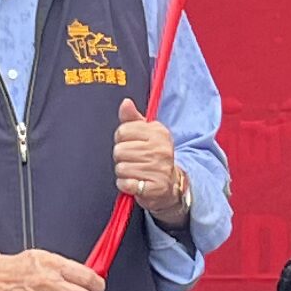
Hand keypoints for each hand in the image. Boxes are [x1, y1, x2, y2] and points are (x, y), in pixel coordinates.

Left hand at [115, 101, 189, 226]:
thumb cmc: (154, 156)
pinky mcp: (155, 187)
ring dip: (123, 173)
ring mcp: (159, 169)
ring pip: (121, 168)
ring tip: (135, 172)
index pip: (123, 131)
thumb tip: (125, 103)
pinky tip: (134, 183)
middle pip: (119, 150)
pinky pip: (125, 184)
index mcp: (158, 132)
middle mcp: (161, 149)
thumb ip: (132, 119)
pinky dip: (125, 185)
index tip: (131, 145)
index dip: (121, 140)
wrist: (170, 184)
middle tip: (133, 161)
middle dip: (121, 158)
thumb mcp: (146, 134)